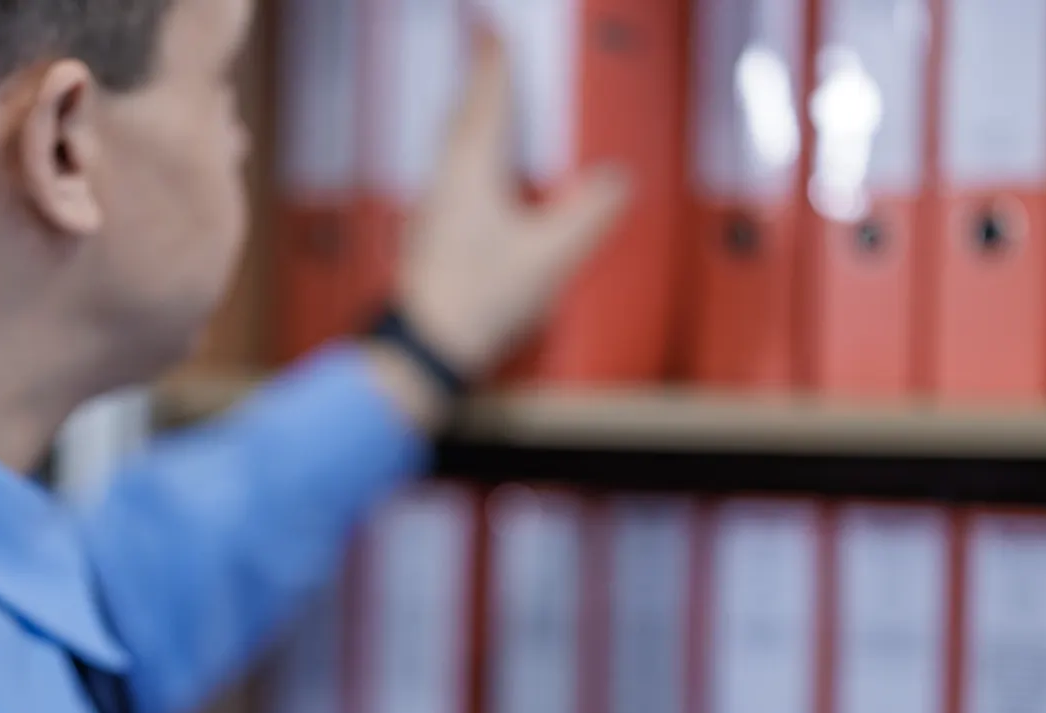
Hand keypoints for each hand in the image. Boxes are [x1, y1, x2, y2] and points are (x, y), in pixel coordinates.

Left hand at [392, 32, 630, 383]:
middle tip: (493, 55)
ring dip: (475, 118)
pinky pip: (454, 173)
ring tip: (491, 106)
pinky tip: (483, 173)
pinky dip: (472, 155)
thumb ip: (588, 214)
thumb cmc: (479, 300)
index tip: (498, 33)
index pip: (488, 98)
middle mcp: (448, 178)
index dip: (496, 62)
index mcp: (474, 169)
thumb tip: (617, 181)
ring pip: (456, 144)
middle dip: (483, 83)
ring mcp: (435, 204)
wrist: (428, 346)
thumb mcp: (551, 256)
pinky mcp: (432, 230)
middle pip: (466, 115)